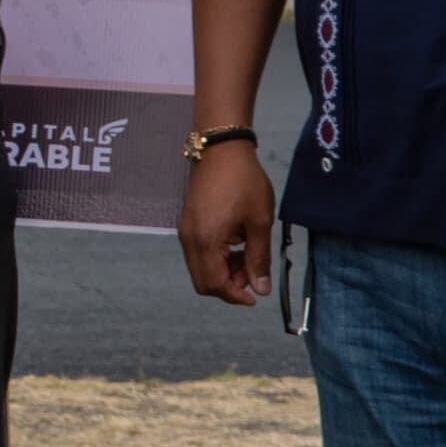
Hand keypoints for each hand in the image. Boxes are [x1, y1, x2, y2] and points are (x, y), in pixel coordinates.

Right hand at [176, 139, 276, 306]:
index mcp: (206, 240)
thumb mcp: (259, 222)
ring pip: (201, 268)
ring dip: (224, 271)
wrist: (221, 150)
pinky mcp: (188, 224)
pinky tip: (236, 243)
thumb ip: (258, 258)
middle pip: (203, 282)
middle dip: (229, 286)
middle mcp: (189, 239)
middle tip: (252, 274)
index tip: (255, 296)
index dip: (235, 296)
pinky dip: (217, 258)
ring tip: (248, 256)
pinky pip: (199, 253)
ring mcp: (186, 231)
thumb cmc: (243, 181)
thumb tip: (260, 288)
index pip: (214, 284)